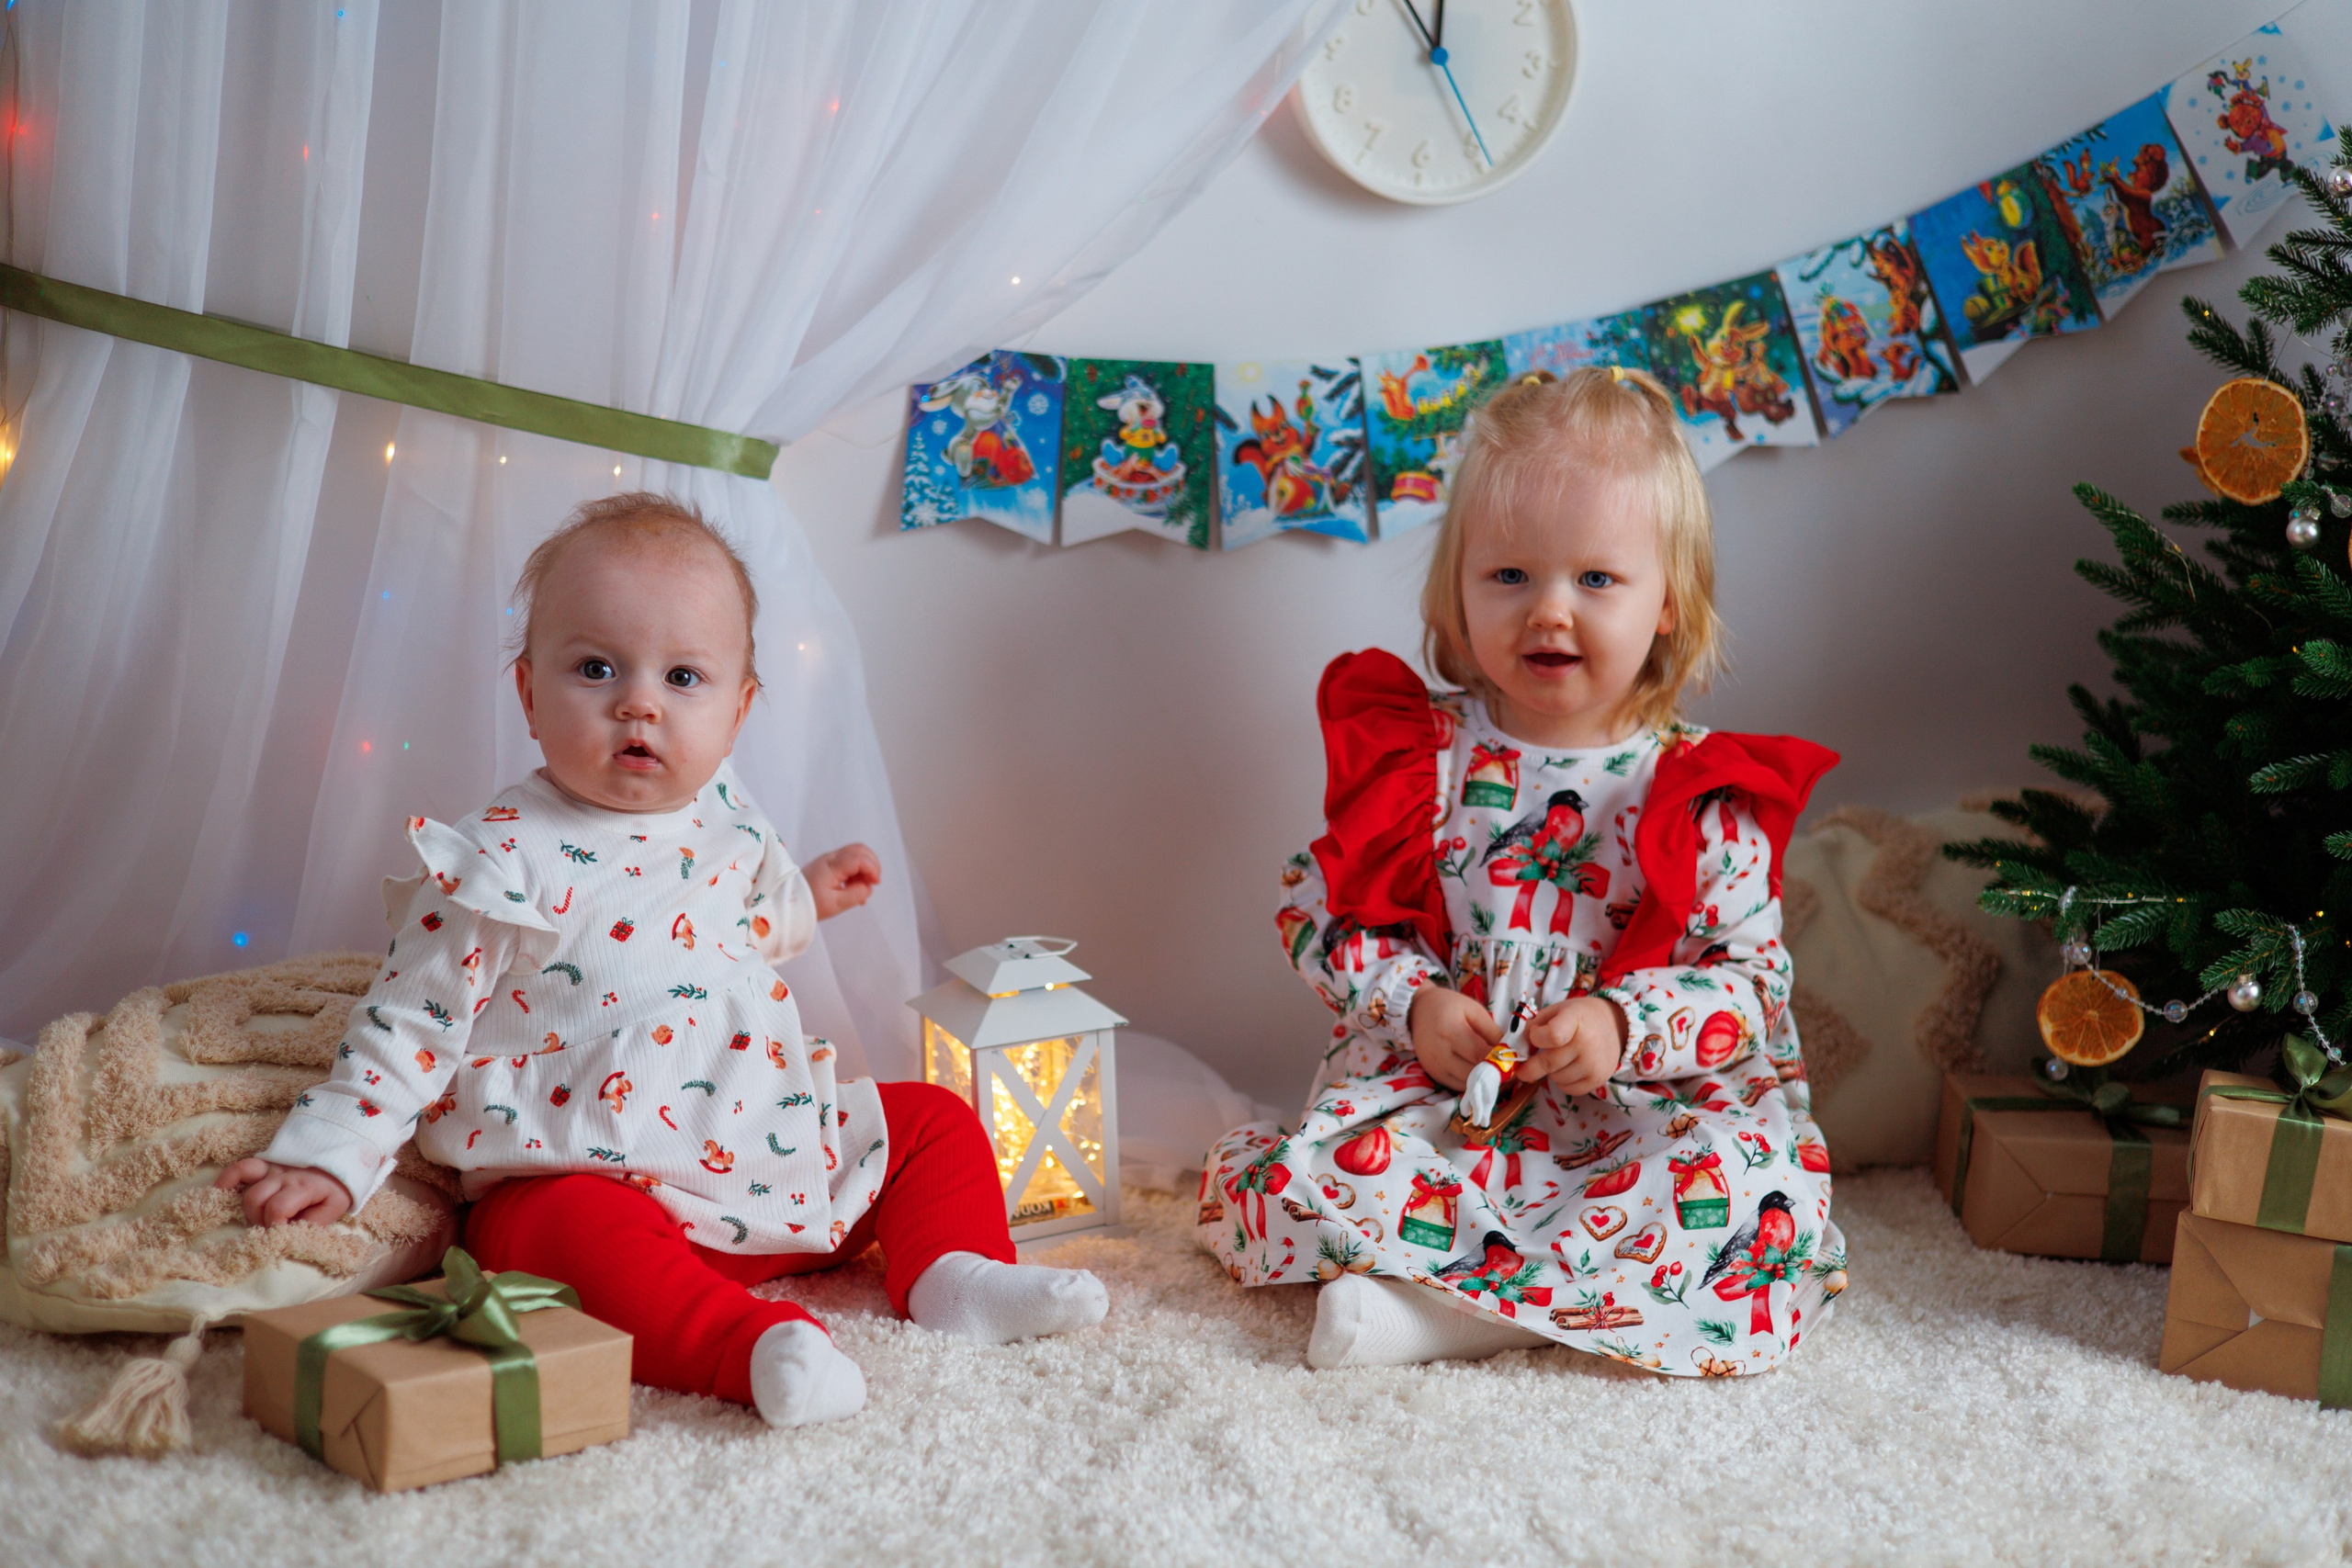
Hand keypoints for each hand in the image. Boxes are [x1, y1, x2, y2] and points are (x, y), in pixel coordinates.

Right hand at [215, 1158, 352, 1227]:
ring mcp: (273, 1168)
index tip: (281, 1234)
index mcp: (303, 1187)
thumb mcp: (336, 1206)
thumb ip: (315, 1223)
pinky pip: (241, 1168)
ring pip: (247, 1189)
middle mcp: (284, 1176)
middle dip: (259, 1219)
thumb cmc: (336, 1186)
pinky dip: (227, 1180)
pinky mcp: (266, 1163)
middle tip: (271, 1227)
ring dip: (248, 1209)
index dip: (274, 1226)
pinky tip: (219, 1192)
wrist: (342, 1156)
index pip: (277, 1208)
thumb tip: (291, 1236)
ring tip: (259, 1217)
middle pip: (256, 1200)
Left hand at [805, 843, 881, 919]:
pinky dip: (858, 869)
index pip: (859, 858)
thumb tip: (869, 887)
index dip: (872, 868)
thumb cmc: (811, 903)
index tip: (875, 883)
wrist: (789, 902)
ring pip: (855, 852)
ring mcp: (829, 858)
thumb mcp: (836, 904)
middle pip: (859, 849)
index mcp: (832, 866)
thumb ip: (856, 895)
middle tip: (873, 882)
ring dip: (866, 866)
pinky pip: (849, 859)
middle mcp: (831, 857)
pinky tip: (856, 887)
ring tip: (864, 886)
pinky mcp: (828, 863)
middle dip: (872, 863)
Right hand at [1408, 986, 1501, 1091]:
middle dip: (1494, 1074)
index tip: (1515, 1062)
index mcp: (1451, 1032)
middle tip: (1509, 1070)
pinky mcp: (1433, 1074)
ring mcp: (1434, 1066)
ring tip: (1495, 1072)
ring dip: (1484, 1081)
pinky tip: (1479, 1073)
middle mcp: (1440, 1053)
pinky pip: (1457, 1086)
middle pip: (1474, 1073)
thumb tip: (1510, 1051)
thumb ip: (1492, 1031)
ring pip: (1467, 1084)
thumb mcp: (1473, 1010)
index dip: (1500, 1061)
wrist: (1416, 1010)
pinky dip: (1471, 1083)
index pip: (1480, 1055)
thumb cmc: (1448, 1006)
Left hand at [1515, 996, 1628, 1098]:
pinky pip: (1568, 1089)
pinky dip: (1562, 1082)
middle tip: (1522, 1069)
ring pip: (1556, 1078)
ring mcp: (1594, 1064)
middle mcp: (1588, 1043)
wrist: (1614, 1025)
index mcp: (1575, 1019)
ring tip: (1558, 1059)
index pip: (1553, 1036)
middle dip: (1530, 1067)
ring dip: (1550, 1072)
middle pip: (1549, 1063)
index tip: (1534, 1036)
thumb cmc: (1579, 1017)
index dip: (1537, 1038)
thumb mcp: (1556, 1010)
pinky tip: (1567, 1068)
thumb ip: (1534, 1025)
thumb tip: (1518, 1047)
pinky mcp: (1598, 1080)